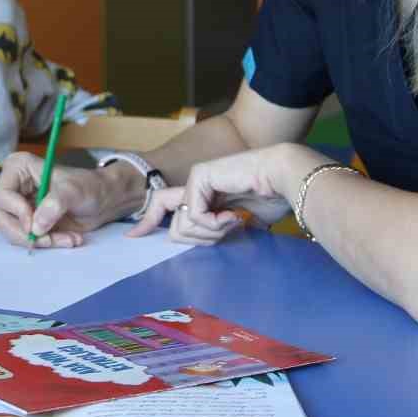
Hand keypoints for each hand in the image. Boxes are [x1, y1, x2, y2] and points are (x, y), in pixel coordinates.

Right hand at [0, 152, 139, 248]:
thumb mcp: (73, 191)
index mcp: (18, 169)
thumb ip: (55, 204)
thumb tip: (36, 226)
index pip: (0, 195)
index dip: (15, 211)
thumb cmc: (88, 187)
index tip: (34, 223)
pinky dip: (46, 244)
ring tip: (67, 238)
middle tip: (49, 240)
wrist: (103, 201)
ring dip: (39, 241)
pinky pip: (25, 240)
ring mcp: (17, 207)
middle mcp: (12, 187)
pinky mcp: (26, 224)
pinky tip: (68, 238)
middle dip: (24, 233)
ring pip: (10, 232)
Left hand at [128, 148, 295, 245]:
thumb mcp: (244, 222)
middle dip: (199, 240)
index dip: (147, 223)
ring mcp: (195, 180)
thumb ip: (224, 229)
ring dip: (211, 233)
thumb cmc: (273, 198)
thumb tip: (216, 240)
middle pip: (174, 229)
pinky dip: (215, 223)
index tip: (132, 237)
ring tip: (234, 219)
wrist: (286, 179)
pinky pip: (194, 215)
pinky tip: (233, 214)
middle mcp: (195, 187)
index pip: (163, 208)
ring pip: (183, 226)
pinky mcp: (199, 176)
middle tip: (226, 229)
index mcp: (202, 195)